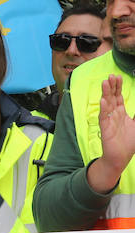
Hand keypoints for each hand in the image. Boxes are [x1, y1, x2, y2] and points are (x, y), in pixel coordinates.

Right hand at [88, 75, 134, 192]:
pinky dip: (103, 108)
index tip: (117, 77)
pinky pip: (104, 116)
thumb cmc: (129, 142)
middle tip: (111, 76)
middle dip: (111, 86)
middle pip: (111, 97)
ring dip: (105, 93)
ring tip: (105, 82)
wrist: (121, 157)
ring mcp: (109, 120)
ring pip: (106, 103)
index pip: (118, 96)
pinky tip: (103, 101)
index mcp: (121, 113)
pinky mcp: (105, 128)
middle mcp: (114, 114)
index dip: (118, 87)